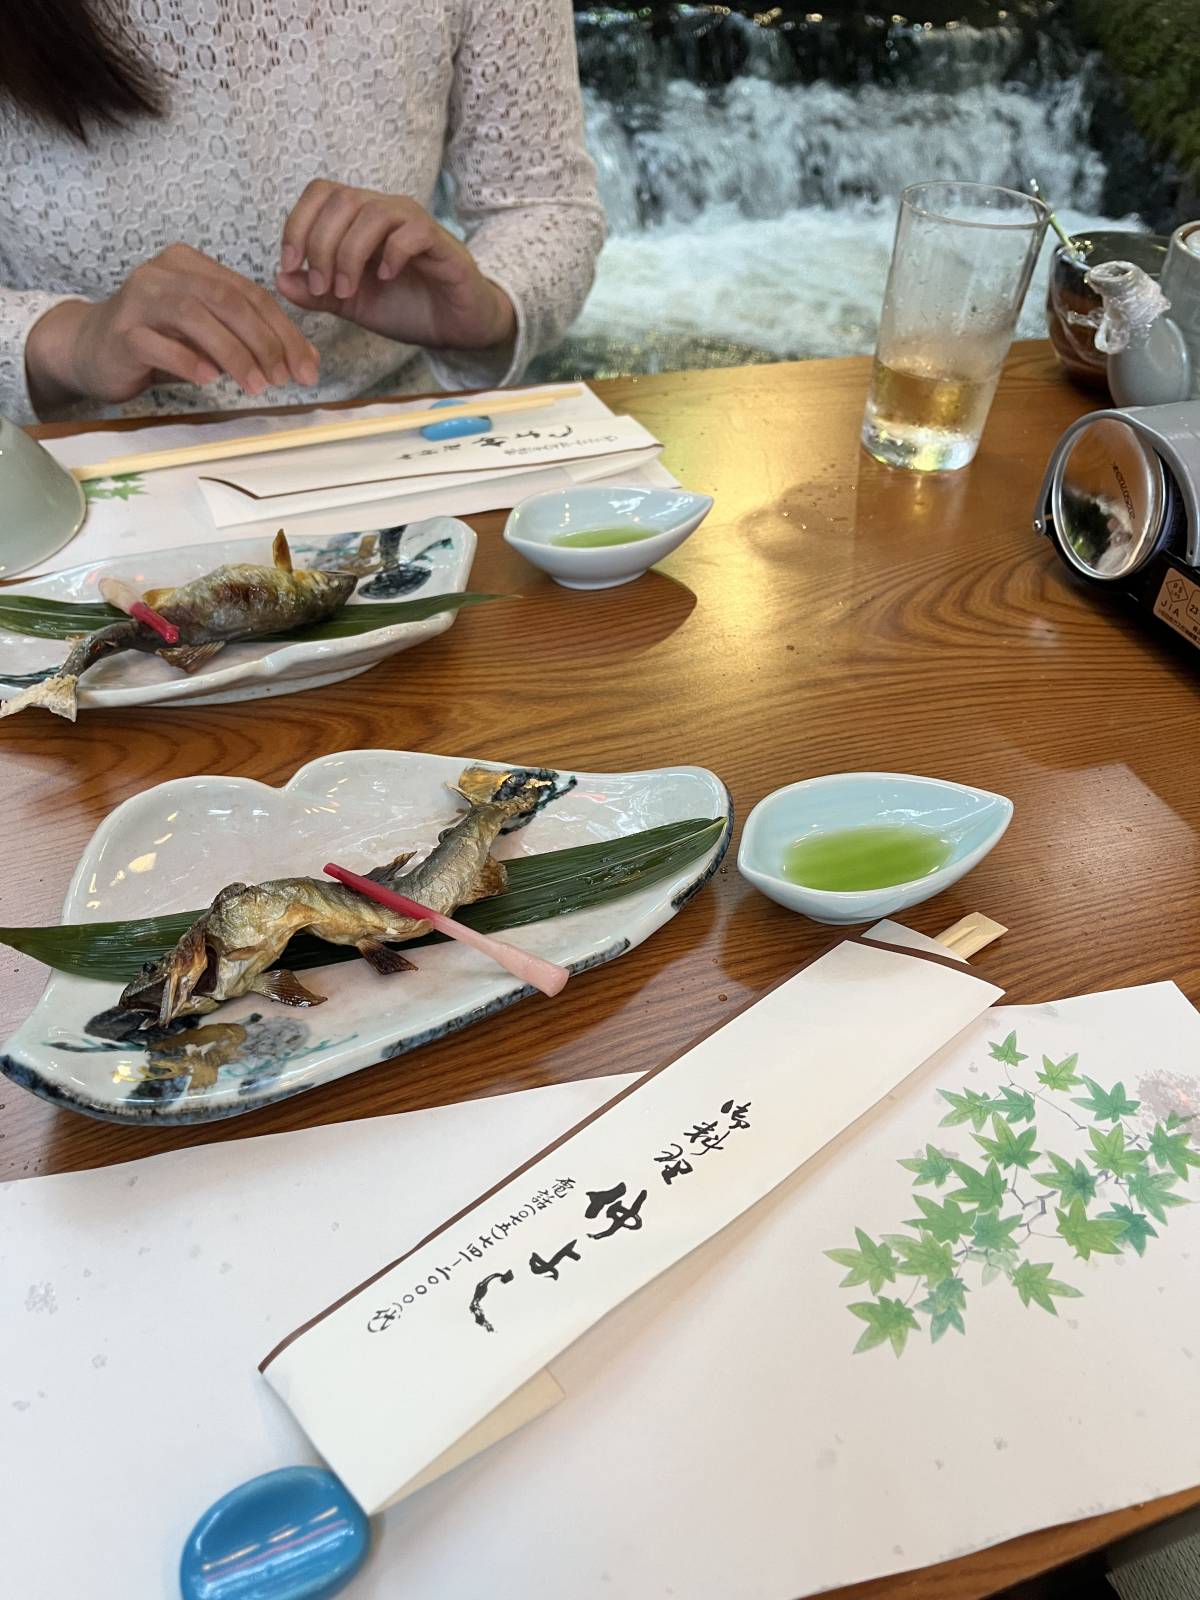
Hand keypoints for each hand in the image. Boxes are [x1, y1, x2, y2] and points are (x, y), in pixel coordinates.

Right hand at [25, 243, 319, 414]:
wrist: (92, 349)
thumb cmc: (159, 342)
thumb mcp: (210, 336)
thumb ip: (251, 339)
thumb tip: (306, 360)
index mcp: (192, 264)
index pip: (250, 293)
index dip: (285, 331)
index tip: (308, 368)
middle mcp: (165, 272)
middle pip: (228, 300)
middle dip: (265, 342)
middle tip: (286, 378)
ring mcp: (140, 298)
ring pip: (196, 317)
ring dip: (233, 354)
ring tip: (256, 386)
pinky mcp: (122, 331)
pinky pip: (158, 344)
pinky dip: (187, 361)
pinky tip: (208, 380)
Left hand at [275, 182, 515, 352]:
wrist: (454, 327)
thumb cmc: (406, 308)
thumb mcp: (352, 305)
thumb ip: (317, 293)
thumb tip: (279, 279)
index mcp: (359, 220)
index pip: (320, 194)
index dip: (298, 223)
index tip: (291, 265)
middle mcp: (385, 212)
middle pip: (341, 200)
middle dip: (321, 244)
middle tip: (322, 287)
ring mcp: (413, 224)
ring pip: (372, 213)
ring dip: (350, 253)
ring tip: (348, 291)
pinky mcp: (440, 243)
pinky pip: (412, 232)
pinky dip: (391, 253)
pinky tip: (385, 278)